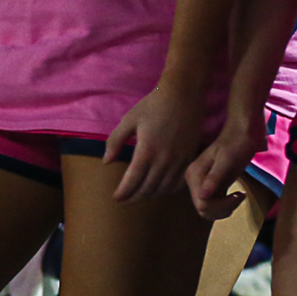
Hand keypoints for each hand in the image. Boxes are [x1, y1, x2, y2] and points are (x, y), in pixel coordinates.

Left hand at [105, 80, 205, 201]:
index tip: (116, 198)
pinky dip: (167, 190)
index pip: (133, 181)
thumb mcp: (129, 120)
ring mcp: (179, 161)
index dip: (123, 193)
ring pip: (164, 189)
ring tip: (139, 196)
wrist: (184, 95)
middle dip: (134, 197)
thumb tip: (106, 161)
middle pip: (148, 189)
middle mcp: (164, 160)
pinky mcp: (190, 158)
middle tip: (125, 200)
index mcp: (147, 151)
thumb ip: (116, 141)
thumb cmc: (153, 105)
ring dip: (150, 195)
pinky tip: (160, 189)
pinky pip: (179, 183)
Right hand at [186, 111, 267, 219]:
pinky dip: (226, 205)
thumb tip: (202, 196)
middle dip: (223, 208)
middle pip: (204, 210)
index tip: (238, 194)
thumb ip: (214, 178)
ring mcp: (200, 184)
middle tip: (239, 196)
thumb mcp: (227, 161)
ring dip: (226, 208)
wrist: (240, 133)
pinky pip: (214, 205)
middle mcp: (194, 180)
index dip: (221, 205)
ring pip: (208, 210)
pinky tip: (236, 195)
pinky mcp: (210, 186)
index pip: (202, 204)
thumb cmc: (236, 144)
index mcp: (194, 174)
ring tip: (238, 195)